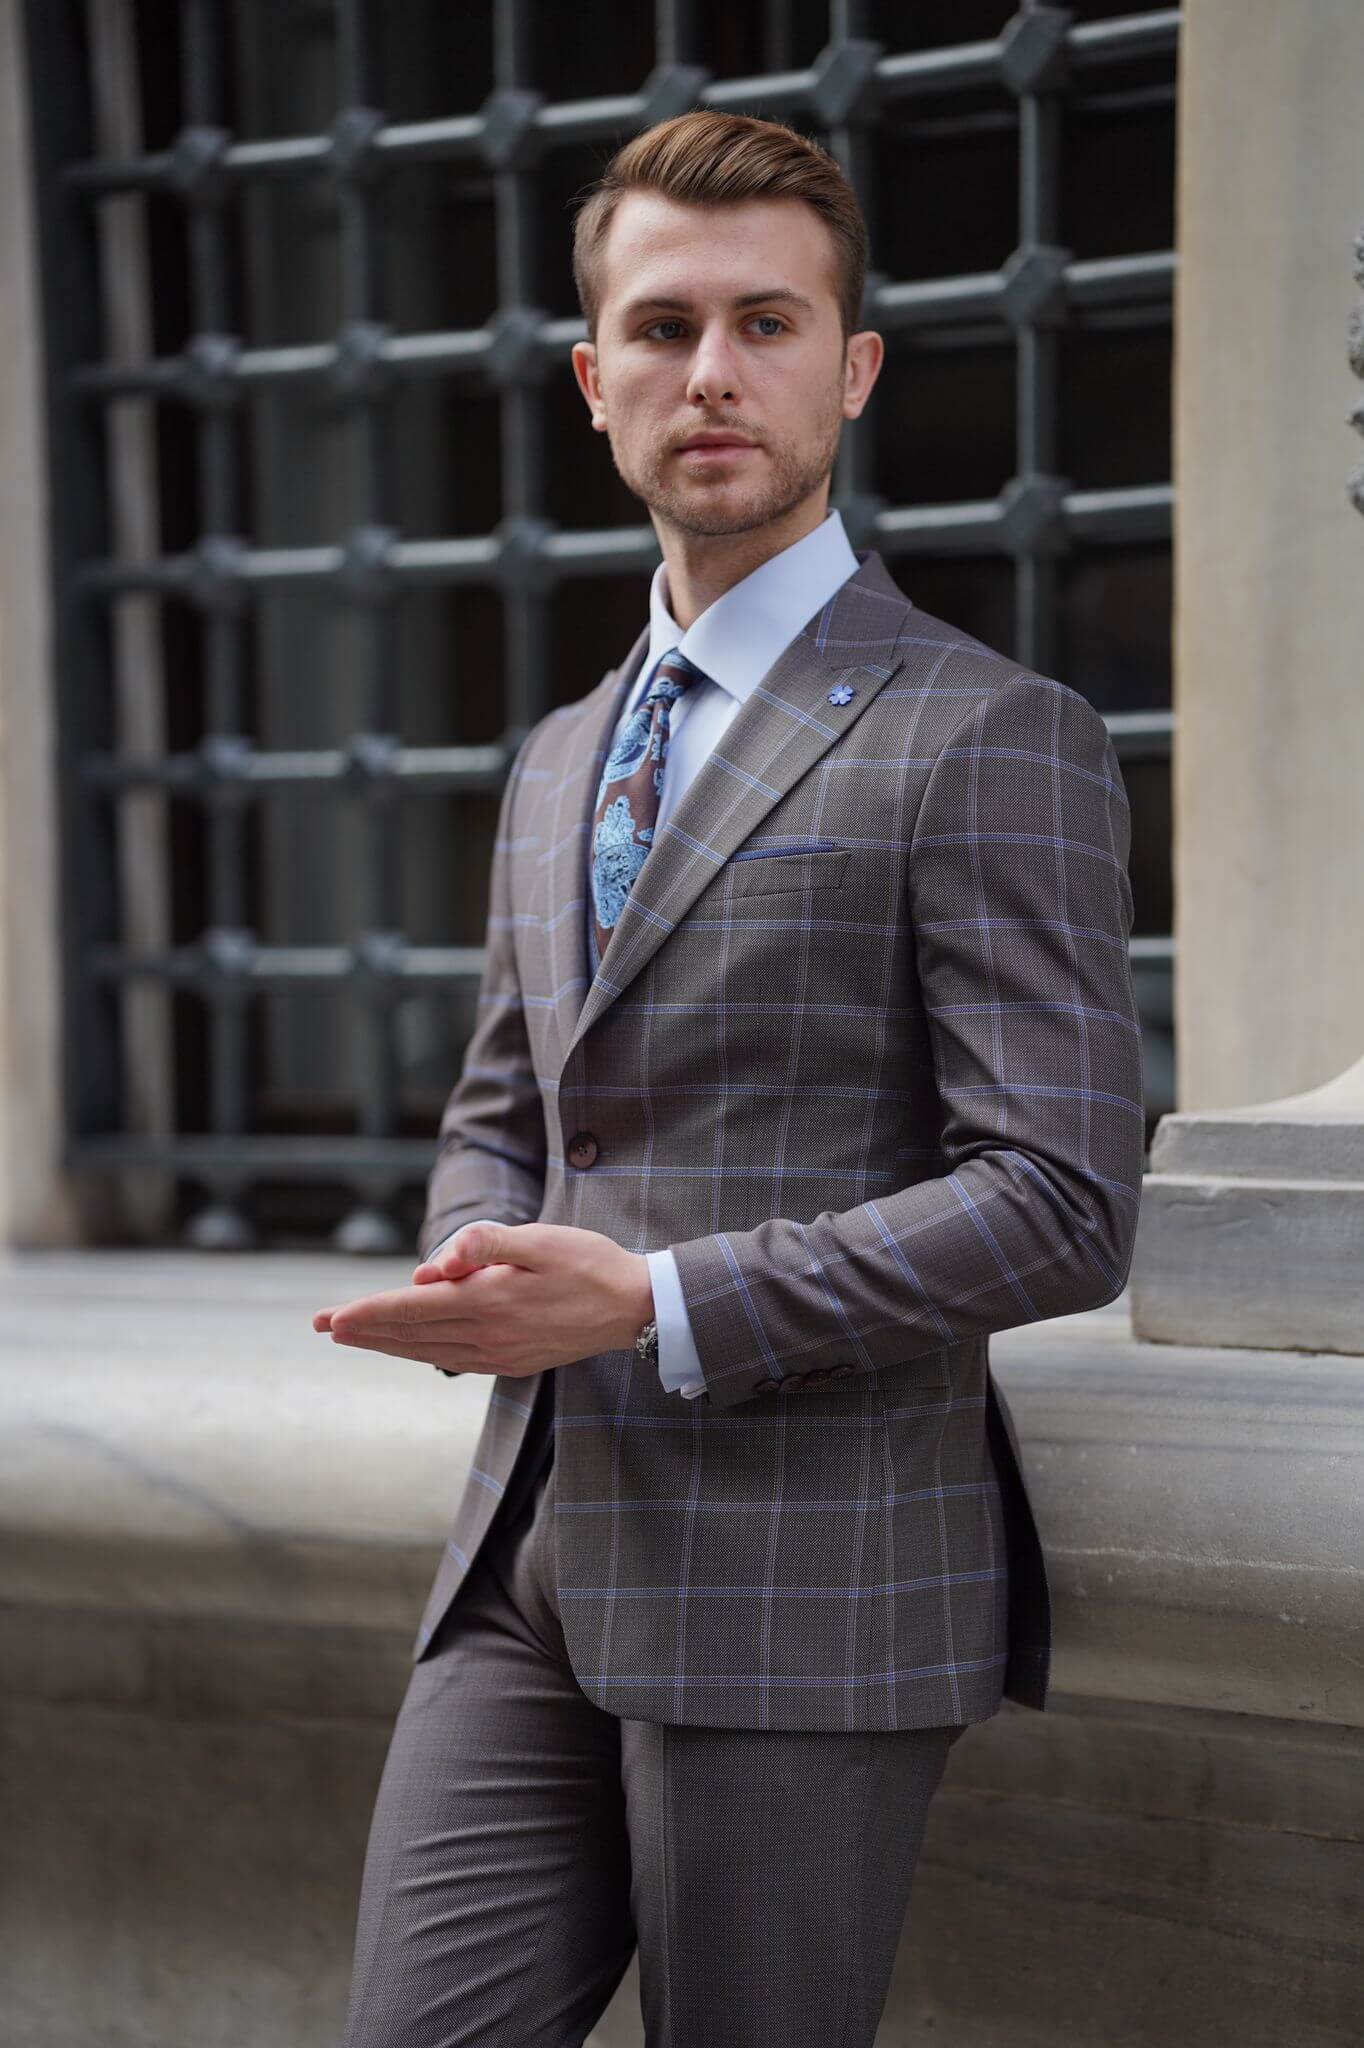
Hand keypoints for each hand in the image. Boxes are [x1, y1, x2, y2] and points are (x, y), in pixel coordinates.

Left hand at [311, 1221, 654, 1378]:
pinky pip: (454, 1359)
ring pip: (428, 1351)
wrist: (636, 1308)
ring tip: (353, 1336)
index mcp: (490, 1302)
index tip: (330, 1319)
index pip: (413, 1309)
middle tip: (322, 1327)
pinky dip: (423, 1352)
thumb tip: (436, 1262)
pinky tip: (411, 1347)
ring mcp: (501, 1355)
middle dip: (364, 1331)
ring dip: (387, 1344)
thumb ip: (486, 1245)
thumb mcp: (540, 1239)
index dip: (369, 1313)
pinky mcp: (514, 1361)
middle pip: (411, 1336)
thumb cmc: (589, 1263)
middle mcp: (489, 1337)